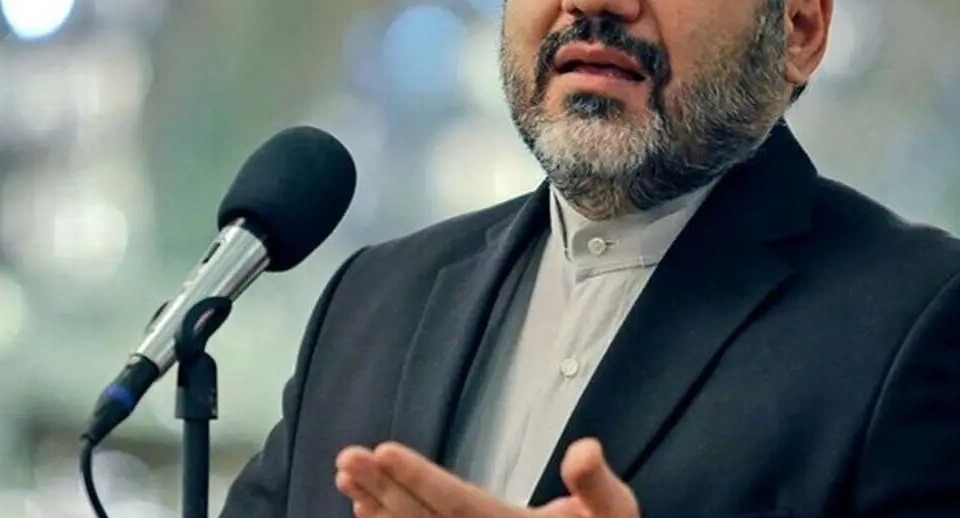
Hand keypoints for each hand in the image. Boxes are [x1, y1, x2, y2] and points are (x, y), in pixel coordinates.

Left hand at [335, 437, 638, 517]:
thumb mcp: (615, 514)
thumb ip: (597, 486)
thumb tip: (583, 449)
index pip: (459, 504)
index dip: (419, 478)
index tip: (381, 452)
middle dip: (384, 488)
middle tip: (345, 459)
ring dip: (378, 507)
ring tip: (344, 479)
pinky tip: (365, 513)